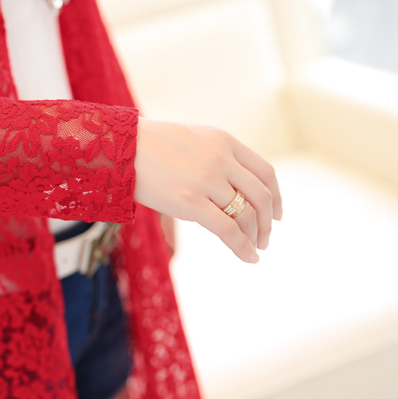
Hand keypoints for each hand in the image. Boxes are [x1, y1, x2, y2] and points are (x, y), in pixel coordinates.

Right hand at [134, 117, 282, 263]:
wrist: (120, 146)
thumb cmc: (149, 145)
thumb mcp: (192, 140)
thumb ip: (215, 157)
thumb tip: (228, 187)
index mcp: (224, 141)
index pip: (265, 172)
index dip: (276, 196)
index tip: (277, 213)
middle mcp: (221, 159)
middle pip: (261, 195)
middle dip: (268, 221)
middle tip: (266, 238)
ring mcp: (207, 180)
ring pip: (247, 215)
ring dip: (256, 236)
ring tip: (255, 249)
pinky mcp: (190, 202)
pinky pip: (228, 230)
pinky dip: (243, 247)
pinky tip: (249, 258)